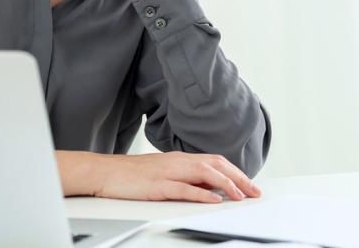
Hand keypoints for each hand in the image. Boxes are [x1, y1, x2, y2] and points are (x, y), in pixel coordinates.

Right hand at [95, 151, 261, 202]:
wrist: (104, 172)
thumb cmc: (131, 175)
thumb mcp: (164, 174)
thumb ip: (186, 178)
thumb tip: (210, 188)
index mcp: (180, 159)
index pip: (215, 162)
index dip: (236, 173)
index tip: (251, 186)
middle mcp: (177, 162)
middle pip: (215, 165)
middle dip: (239, 178)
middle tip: (255, 192)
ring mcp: (167, 172)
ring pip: (204, 173)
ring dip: (226, 184)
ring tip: (241, 196)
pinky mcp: (157, 185)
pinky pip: (183, 188)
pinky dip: (201, 194)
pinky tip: (214, 200)